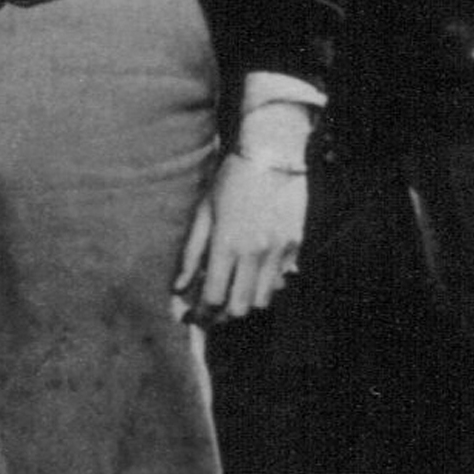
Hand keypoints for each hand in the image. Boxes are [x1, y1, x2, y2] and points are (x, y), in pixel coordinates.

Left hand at [177, 157, 306, 325]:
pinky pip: (281, 281)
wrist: (272, 155)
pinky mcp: (296, 246)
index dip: (200, 315)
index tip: (190, 318)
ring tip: (231, 293)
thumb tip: (178, 288)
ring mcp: (279, 251)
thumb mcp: (203, 214)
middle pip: (240, 308)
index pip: (213, 297)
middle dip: (221, 316)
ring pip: (263, 300)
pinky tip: (252, 275)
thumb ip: (191, 254)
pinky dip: (266, 286)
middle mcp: (255, 253)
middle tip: (209, 312)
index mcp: (227, 244)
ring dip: (245, 303)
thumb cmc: (230, 181)